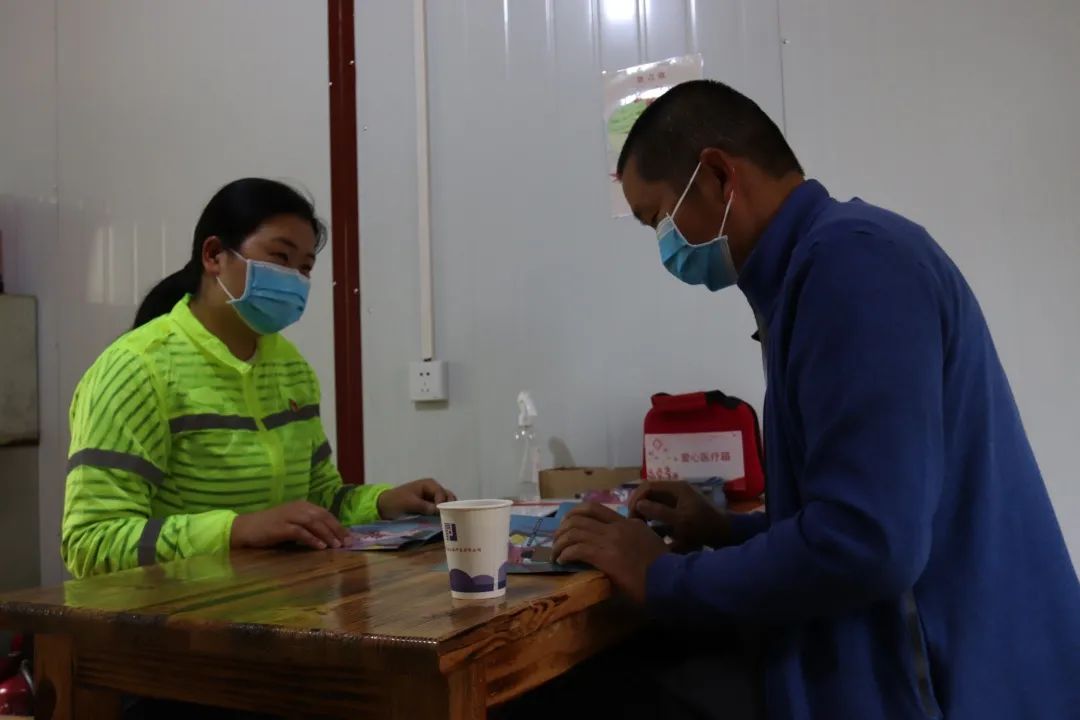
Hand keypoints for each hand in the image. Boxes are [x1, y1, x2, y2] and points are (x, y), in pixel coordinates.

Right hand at [231, 500, 348, 550]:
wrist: (246, 528)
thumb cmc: (270, 528)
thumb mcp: (293, 524)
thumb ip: (309, 527)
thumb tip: (330, 537)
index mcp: (302, 506)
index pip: (325, 514)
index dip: (338, 525)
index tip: (349, 537)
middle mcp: (298, 508)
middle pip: (322, 517)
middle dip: (337, 530)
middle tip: (347, 543)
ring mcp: (289, 516)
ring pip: (314, 523)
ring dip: (327, 534)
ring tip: (337, 546)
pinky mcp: (281, 527)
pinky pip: (300, 532)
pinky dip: (311, 539)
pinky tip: (320, 547)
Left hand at [377, 478, 456, 518]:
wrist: (384, 505)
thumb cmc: (396, 500)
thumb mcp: (410, 503)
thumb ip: (425, 506)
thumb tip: (439, 511)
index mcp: (429, 484)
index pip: (442, 493)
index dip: (443, 503)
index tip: (442, 514)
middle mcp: (434, 489)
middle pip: (448, 497)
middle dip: (450, 506)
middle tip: (450, 517)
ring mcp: (432, 497)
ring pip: (446, 503)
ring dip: (448, 510)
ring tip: (449, 520)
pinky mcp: (430, 505)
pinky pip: (440, 509)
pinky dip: (443, 514)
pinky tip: (444, 521)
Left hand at [552, 503, 667, 603]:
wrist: (671, 579)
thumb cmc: (664, 570)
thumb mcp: (650, 547)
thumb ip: (634, 543)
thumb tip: (619, 554)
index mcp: (629, 523)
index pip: (596, 510)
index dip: (578, 516)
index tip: (570, 527)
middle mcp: (617, 527)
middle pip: (581, 515)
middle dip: (564, 526)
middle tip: (557, 539)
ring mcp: (610, 539)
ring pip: (574, 530)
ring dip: (560, 542)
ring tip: (555, 553)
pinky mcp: (605, 555)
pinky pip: (576, 549)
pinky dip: (565, 554)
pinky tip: (562, 561)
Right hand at [629, 481, 730, 552]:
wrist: (726, 535)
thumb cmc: (703, 527)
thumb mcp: (680, 521)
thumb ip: (659, 512)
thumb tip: (638, 504)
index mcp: (676, 487)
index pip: (647, 486)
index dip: (635, 498)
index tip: (629, 515)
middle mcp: (676, 490)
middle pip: (649, 492)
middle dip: (638, 505)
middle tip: (631, 522)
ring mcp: (679, 500)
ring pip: (655, 501)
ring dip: (645, 512)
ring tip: (638, 526)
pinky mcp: (681, 510)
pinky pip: (662, 510)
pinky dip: (654, 518)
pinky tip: (651, 531)